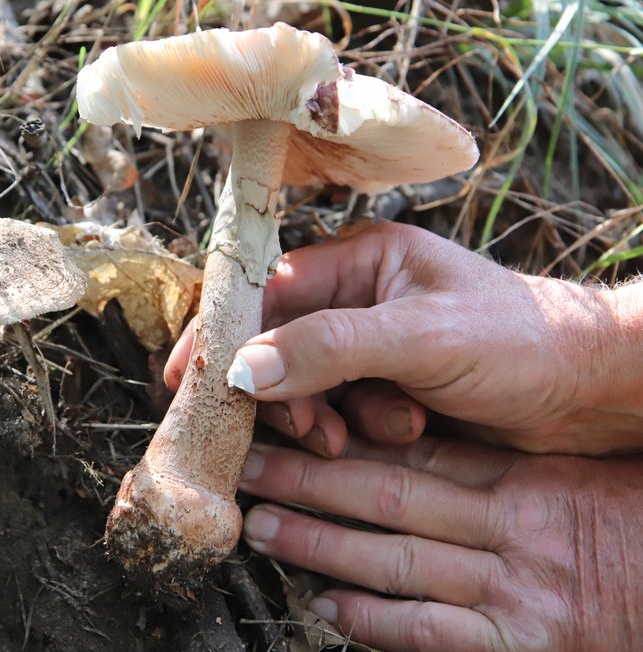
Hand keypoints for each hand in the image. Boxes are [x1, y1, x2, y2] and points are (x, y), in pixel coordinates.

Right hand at [166, 222, 642, 454]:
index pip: (265, 292)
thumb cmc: (521, 339)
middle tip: (311, 431)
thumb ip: (329, 347)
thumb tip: (242, 368)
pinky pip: (342, 413)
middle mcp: (358, 299)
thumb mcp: (420, 337)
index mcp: (360, 261)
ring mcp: (372, 347)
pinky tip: (405, 431)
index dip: (223, 333)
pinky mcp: (386, 389)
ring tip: (370, 432)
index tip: (188, 378)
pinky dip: (359, 431)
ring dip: (328, 418)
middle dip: (289, 394)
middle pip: (279, 347)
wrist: (592, 389)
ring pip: (308, 388)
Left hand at [238, 437, 642, 651]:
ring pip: (397, 558)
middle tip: (250, 466)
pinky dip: (376, 620)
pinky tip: (329, 604)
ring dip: (322, 542)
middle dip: (310, 480)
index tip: (289, 426)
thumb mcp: (562, 478)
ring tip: (265, 527)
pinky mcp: (523, 644)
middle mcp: (510, 526)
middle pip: (388, 494)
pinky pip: (433, 632)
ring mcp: (514, 588)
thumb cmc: (626, 522)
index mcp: (519, 477)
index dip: (342, 439)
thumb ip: (488, 467)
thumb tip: (405, 446)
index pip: (412, 452)